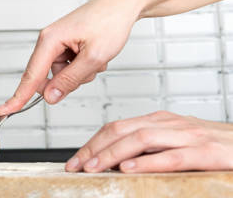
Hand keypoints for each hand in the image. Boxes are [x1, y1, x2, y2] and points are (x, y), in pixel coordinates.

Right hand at [0, 0, 143, 115]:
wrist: (123, 5)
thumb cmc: (110, 22)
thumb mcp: (94, 57)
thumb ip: (69, 79)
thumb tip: (50, 96)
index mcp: (50, 40)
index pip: (31, 76)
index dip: (18, 97)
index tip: (4, 110)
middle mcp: (50, 41)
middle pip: (49, 77)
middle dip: (71, 79)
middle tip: (91, 67)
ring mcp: (58, 43)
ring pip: (63, 74)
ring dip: (82, 72)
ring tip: (97, 55)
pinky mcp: (67, 45)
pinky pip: (71, 67)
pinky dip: (86, 65)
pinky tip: (96, 52)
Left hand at [66, 111, 232, 172]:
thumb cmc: (215, 150)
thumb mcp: (177, 144)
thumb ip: (151, 150)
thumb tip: (117, 163)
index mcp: (160, 121)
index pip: (116, 127)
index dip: (92, 143)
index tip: (75, 160)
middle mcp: (170, 124)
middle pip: (121, 130)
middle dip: (94, 148)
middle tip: (75, 165)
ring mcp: (189, 136)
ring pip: (141, 140)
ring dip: (112, 154)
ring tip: (94, 167)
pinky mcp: (207, 152)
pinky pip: (173, 156)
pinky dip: (148, 163)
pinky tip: (130, 170)